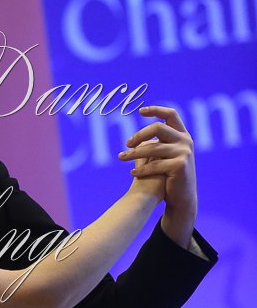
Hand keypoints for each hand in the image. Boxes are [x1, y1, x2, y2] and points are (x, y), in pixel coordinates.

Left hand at [119, 105, 197, 247]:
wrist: (182, 198)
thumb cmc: (169, 176)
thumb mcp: (165, 157)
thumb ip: (156, 145)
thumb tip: (135, 138)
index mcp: (183, 135)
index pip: (171, 114)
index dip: (156, 110)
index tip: (140, 112)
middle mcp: (186, 140)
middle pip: (158, 128)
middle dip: (139, 135)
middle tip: (127, 144)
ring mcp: (184, 152)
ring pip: (152, 147)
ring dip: (133, 153)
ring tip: (121, 158)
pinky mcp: (180, 165)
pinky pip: (154, 165)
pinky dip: (141, 169)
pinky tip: (132, 173)